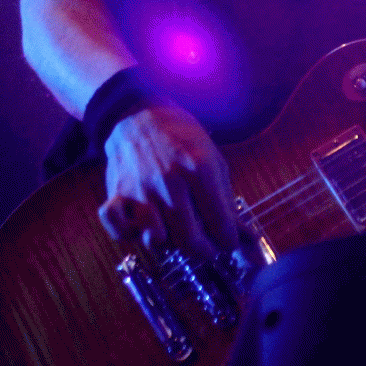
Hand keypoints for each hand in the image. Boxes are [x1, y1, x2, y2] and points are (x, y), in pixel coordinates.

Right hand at [97, 104, 239, 260]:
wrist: (137, 114)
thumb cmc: (181, 138)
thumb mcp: (214, 160)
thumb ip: (228, 202)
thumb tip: (249, 241)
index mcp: (200, 169)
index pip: (221, 227)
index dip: (228, 242)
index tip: (227, 240)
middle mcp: (170, 181)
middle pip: (191, 242)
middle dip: (205, 251)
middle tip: (208, 246)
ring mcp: (141, 190)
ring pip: (158, 242)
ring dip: (171, 244)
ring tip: (178, 231)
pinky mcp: (116, 194)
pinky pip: (119, 232)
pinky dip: (131, 236)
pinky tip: (143, 227)